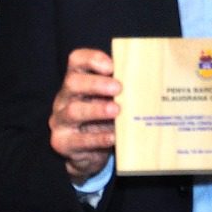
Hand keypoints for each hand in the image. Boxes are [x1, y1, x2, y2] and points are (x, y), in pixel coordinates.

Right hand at [48, 48, 119, 182]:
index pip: (76, 60)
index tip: (111, 66)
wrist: (88, 152)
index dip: (92, 59)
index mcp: (77, 81)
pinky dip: (98, 138)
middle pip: (72, 83)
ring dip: (96, 110)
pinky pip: (79, 140)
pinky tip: (114, 136)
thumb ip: (120, 88)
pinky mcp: (63, 143)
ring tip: (117, 110)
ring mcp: (61, 121)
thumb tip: (150, 79)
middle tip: (118, 88)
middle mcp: (64, 98)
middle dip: (96, 84)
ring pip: (73, 111)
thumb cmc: (103, 118)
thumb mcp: (109, 99)